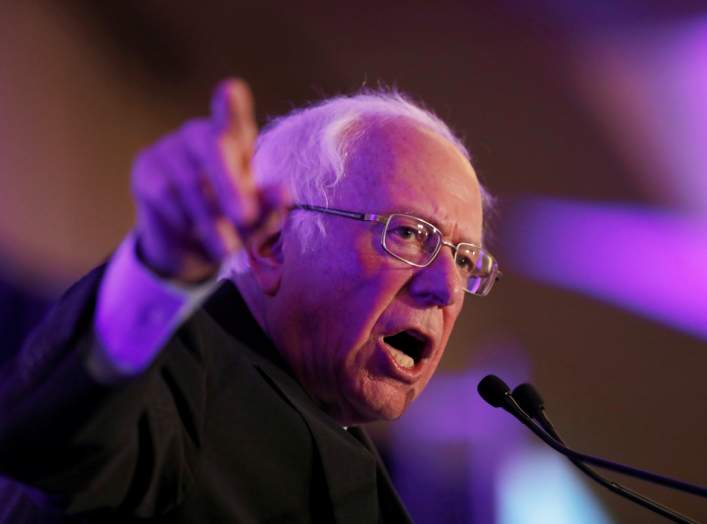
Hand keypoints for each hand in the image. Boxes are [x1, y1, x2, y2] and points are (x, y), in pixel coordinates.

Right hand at [131, 79, 284, 282]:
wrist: (186, 246)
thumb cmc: (230, 221)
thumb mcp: (254, 217)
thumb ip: (268, 205)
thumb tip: (285, 193)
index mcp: (235, 139)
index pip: (234, 119)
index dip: (231, 106)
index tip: (229, 89)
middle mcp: (201, 134)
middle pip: (215, 147)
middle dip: (232, 186)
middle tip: (246, 217)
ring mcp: (170, 147)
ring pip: (192, 184)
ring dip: (212, 222)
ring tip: (228, 249)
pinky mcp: (146, 167)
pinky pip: (167, 197)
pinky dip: (184, 221)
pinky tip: (191, 230)